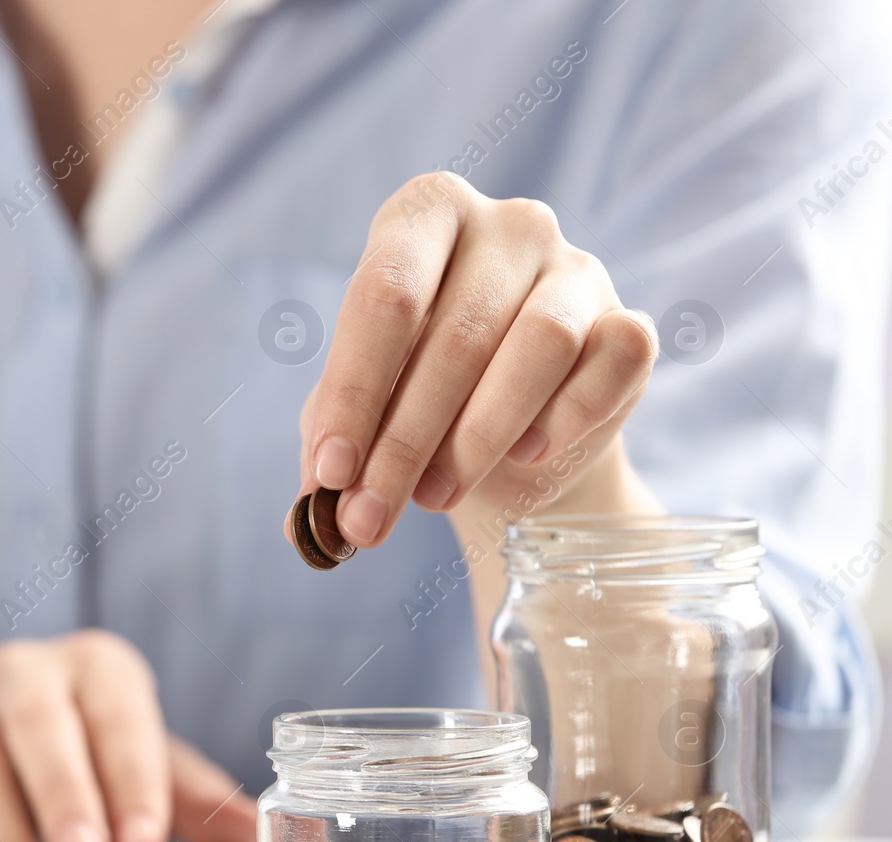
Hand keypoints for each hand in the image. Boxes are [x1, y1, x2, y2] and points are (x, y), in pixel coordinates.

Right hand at [0, 630, 256, 841]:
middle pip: (38, 722)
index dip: (131, 777)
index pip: (118, 713)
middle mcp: (24, 672)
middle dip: (61, 791)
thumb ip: (197, 798)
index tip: (142, 840)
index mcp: (96, 667)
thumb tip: (255, 839)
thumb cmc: (83, 744)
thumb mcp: (144, 758)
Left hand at [291, 172, 657, 547]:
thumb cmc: (420, 401)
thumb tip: (317, 506)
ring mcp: (576, 267)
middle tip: (372, 517)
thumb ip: (335, 441)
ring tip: (436, 496)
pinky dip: (566, 419)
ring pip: (541, 343)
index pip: (384, 295)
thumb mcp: (362, 411)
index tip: (332, 473)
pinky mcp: (630, 321)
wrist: (515, 439)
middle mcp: (506, 224)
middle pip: (457, 334)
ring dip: (479, 436)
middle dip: (404, 441)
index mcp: (423, 217)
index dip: (355, 391)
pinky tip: (526, 456)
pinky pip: (614, 360)